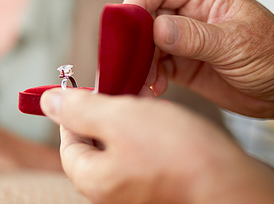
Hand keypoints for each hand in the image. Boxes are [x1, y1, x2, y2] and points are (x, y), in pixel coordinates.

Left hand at [41, 88, 273, 203]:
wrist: (230, 183)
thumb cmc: (175, 152)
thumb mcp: (118, 118)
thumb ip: (79, 110)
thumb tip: (48, 101)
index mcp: (90, 177)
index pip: (67, 139)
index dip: (74, 110)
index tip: (88, 90)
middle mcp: (107, 189)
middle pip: (91, 142)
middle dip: (103, 113)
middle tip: (120, 95)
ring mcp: (132, 188)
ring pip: (117, 144)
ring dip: (125, 120)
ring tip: (143, 105)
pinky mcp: (155, 183)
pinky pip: (138, 153)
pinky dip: (143, 133)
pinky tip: (159, 121)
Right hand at [124, 0, 273, 116]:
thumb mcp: (236, 44)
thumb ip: (196, 36)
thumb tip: (157, 29)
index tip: (124, 21)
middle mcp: (189, 14)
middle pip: (146, 16)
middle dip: (134, 38)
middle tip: (127, 57)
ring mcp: (182, 40)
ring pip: (145, 44)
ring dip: (139, 63)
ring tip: (142, 81)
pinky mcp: (179, 64)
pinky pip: (153, 67)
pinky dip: (147, 78)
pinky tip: (153, 88)